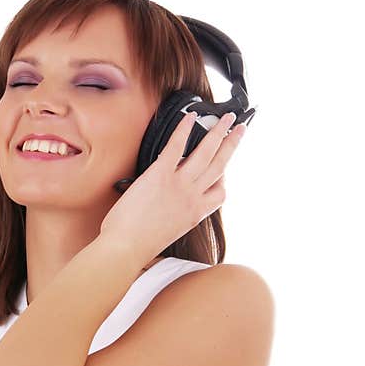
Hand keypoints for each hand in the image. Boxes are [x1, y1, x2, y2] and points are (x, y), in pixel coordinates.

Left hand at [99, 110, 246, 270]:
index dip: (223, 178)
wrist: (125, 247)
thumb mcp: (168, 232)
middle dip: (232, 143)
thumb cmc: (139, 244)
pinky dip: (185, 129)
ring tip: (226, 118)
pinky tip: (191, 117)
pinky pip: (177, 146)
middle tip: (239, 128)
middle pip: (220, 165)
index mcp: (196, 214)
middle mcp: (193, 197)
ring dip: (219, 131)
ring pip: (206, 152)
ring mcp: (179, 185)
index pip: (220, 192)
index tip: (223, 168)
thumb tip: (172, 203)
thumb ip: (177, 215)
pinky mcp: (160, 175)